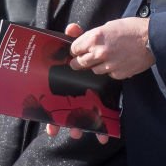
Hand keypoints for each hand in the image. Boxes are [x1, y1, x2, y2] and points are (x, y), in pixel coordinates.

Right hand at [43, 24, 109, 144]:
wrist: (113, 52)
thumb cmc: (90, 51)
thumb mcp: (84, 43)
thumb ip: (77, 36)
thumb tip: (72, 28)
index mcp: (64, 85)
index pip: (52, 104)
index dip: (51, 119)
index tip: (52, 128)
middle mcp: (72, 96)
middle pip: (63, 115)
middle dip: (66, 126)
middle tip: (71, 132)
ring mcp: (86, 101)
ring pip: (79, 120)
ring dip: (81, 129)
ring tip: (83, 134)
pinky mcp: (100, 104)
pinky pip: (99, 121)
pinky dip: (101, 130)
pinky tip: (104, 136)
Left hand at [70, 17, 153, 79]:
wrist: (152, 39)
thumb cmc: (132, 28)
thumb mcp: (109, 25)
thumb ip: (90, 33)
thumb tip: (73, 32)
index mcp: (95, 38)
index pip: (74, 49)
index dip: (76, 49)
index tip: (79, 49)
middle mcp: (99, 53)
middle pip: (79, 63)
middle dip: (79, 61)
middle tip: (82, 59)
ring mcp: (109, 65)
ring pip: (94, 70)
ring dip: (96, 65)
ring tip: (106, 58)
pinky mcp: (118, 74)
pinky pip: (108, 74)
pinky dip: (110, 70)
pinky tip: (117, 62)